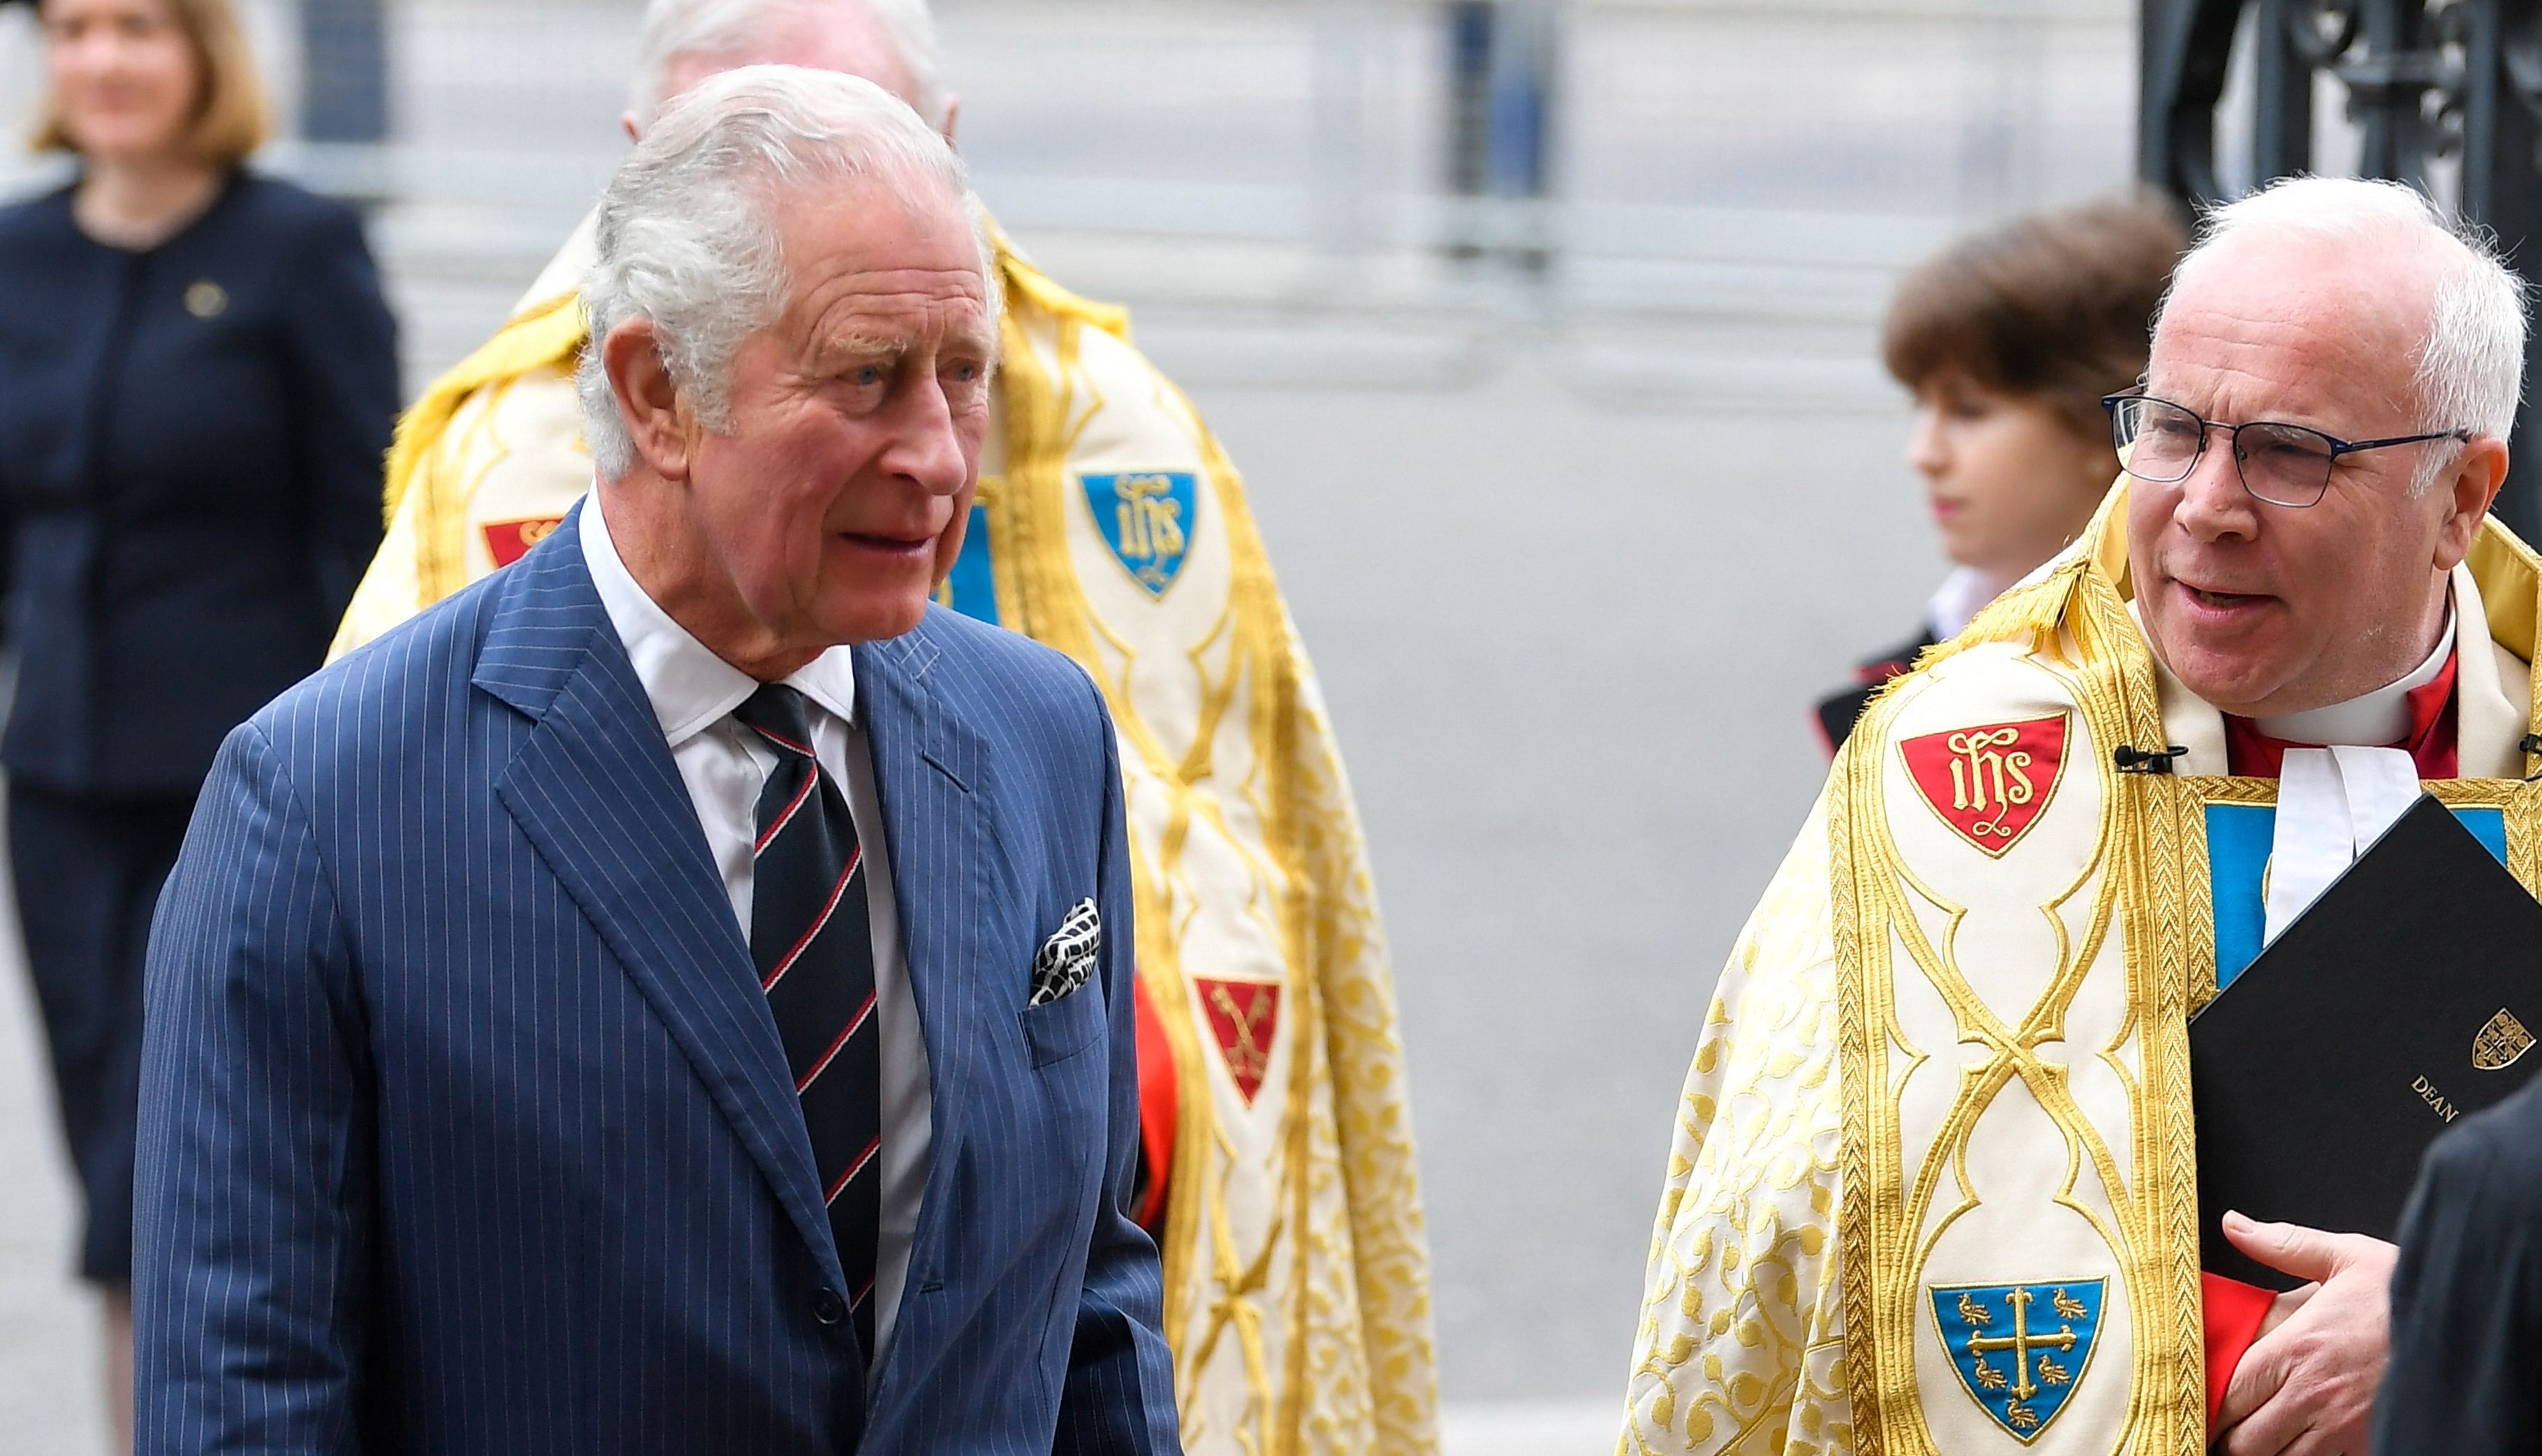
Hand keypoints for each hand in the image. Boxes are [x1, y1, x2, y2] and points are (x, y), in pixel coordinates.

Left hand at [2213, 1212, 2395, 1455]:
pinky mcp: (2371, 1445)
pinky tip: (2304, 1445)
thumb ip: (2283, 1245)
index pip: (2230, 1391)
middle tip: (2232, 1424)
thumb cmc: (2410, 1295)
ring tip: (2264, 1438)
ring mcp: (2342, 1428)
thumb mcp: (2346, 1257)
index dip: (2213, 1400)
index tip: (2209, 1398)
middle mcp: (2313, 1395)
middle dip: (2233, 1435)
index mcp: (2297, 1349)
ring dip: (2266, 1452)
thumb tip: (2235, 1225)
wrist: (2472, 1326)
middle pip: (2245, 1439)